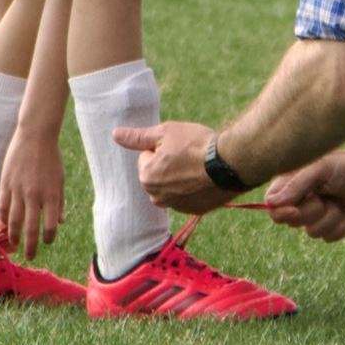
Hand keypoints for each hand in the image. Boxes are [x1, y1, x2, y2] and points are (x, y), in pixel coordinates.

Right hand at [0, 130, 64, 259]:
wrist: (35, 135)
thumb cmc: (51, 158)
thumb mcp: (60, 180)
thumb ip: (59, 202)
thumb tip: (60, 222)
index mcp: (51, 195)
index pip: (50, 226)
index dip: (49, 238)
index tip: (48, 241)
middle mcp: (34, 195)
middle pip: (30, 229)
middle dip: (31, 246)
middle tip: (30, 256)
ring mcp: (18, 190)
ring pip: (13, 221)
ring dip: (13, 236)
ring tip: (14, 244)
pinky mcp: (6, 183)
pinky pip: (3, 206)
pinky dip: (2, 219)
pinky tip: (3, 225)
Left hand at [112, 119, 231, 214]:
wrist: (229, 165)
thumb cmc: (196, 145)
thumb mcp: (164, 133)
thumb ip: (137, 137)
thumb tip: (115, 134)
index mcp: (146, 177)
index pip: (147, 156)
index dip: (162, 147)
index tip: (178, 146)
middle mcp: (157, 197)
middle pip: (158, 173)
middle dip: (168, 163)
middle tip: (188, 154)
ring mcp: (176, 206)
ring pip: (172, 185)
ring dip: (180, 176)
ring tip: (199, 166)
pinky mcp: (194, 210)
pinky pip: (188, 195)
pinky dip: (193, 187)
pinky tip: (205, 178)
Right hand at [263, 147, 344, 242]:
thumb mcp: (321, 169)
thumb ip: (296, 185)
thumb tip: (271, 204)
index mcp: (293, 181)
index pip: (272, 205)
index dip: (281, 212)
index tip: (295, 210)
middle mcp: (303, 199)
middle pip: (291, 222)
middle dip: (312, 213)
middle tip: (326, 198)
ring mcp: (319, 213)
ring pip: (312, 232)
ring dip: (330, 219)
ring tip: (340, 202)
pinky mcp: (335, 224)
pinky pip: (329, 238)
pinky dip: (340, 227)